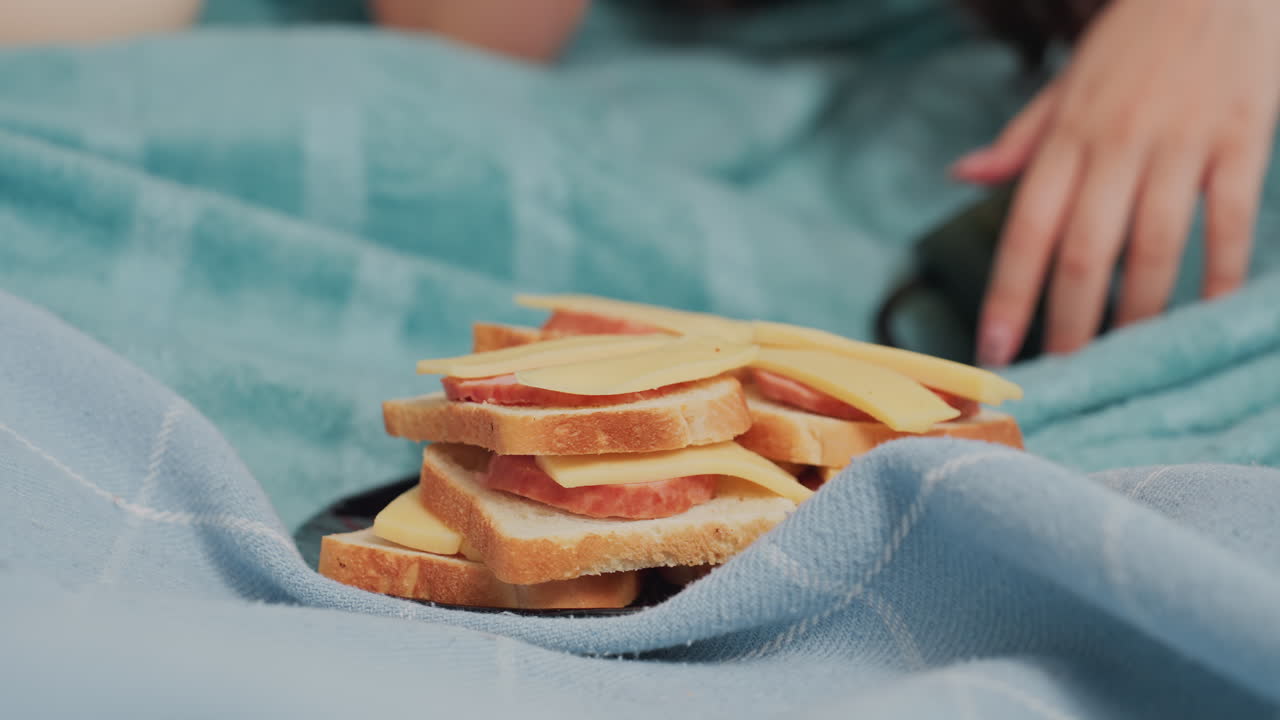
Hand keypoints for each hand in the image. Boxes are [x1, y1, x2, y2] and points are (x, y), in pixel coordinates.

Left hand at [953, 0, 1279, 366]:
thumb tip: (961, 176)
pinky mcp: (1242, 137)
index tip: (992, 350)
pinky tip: (1207, 314)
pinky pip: (1229, 218)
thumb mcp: (1066, 82)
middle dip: (1069, 324)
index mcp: (1066, 136)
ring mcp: (1180, 142)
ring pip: (1154, 246)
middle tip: (1064, 376)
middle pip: (1085, 253)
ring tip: (1125, 359)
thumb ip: (1020, 140)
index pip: (1026, 229)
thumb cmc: (1136, 38)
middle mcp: (1116, 144)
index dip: (1008, 295)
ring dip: (1138, 313)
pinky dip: (1220, 271)